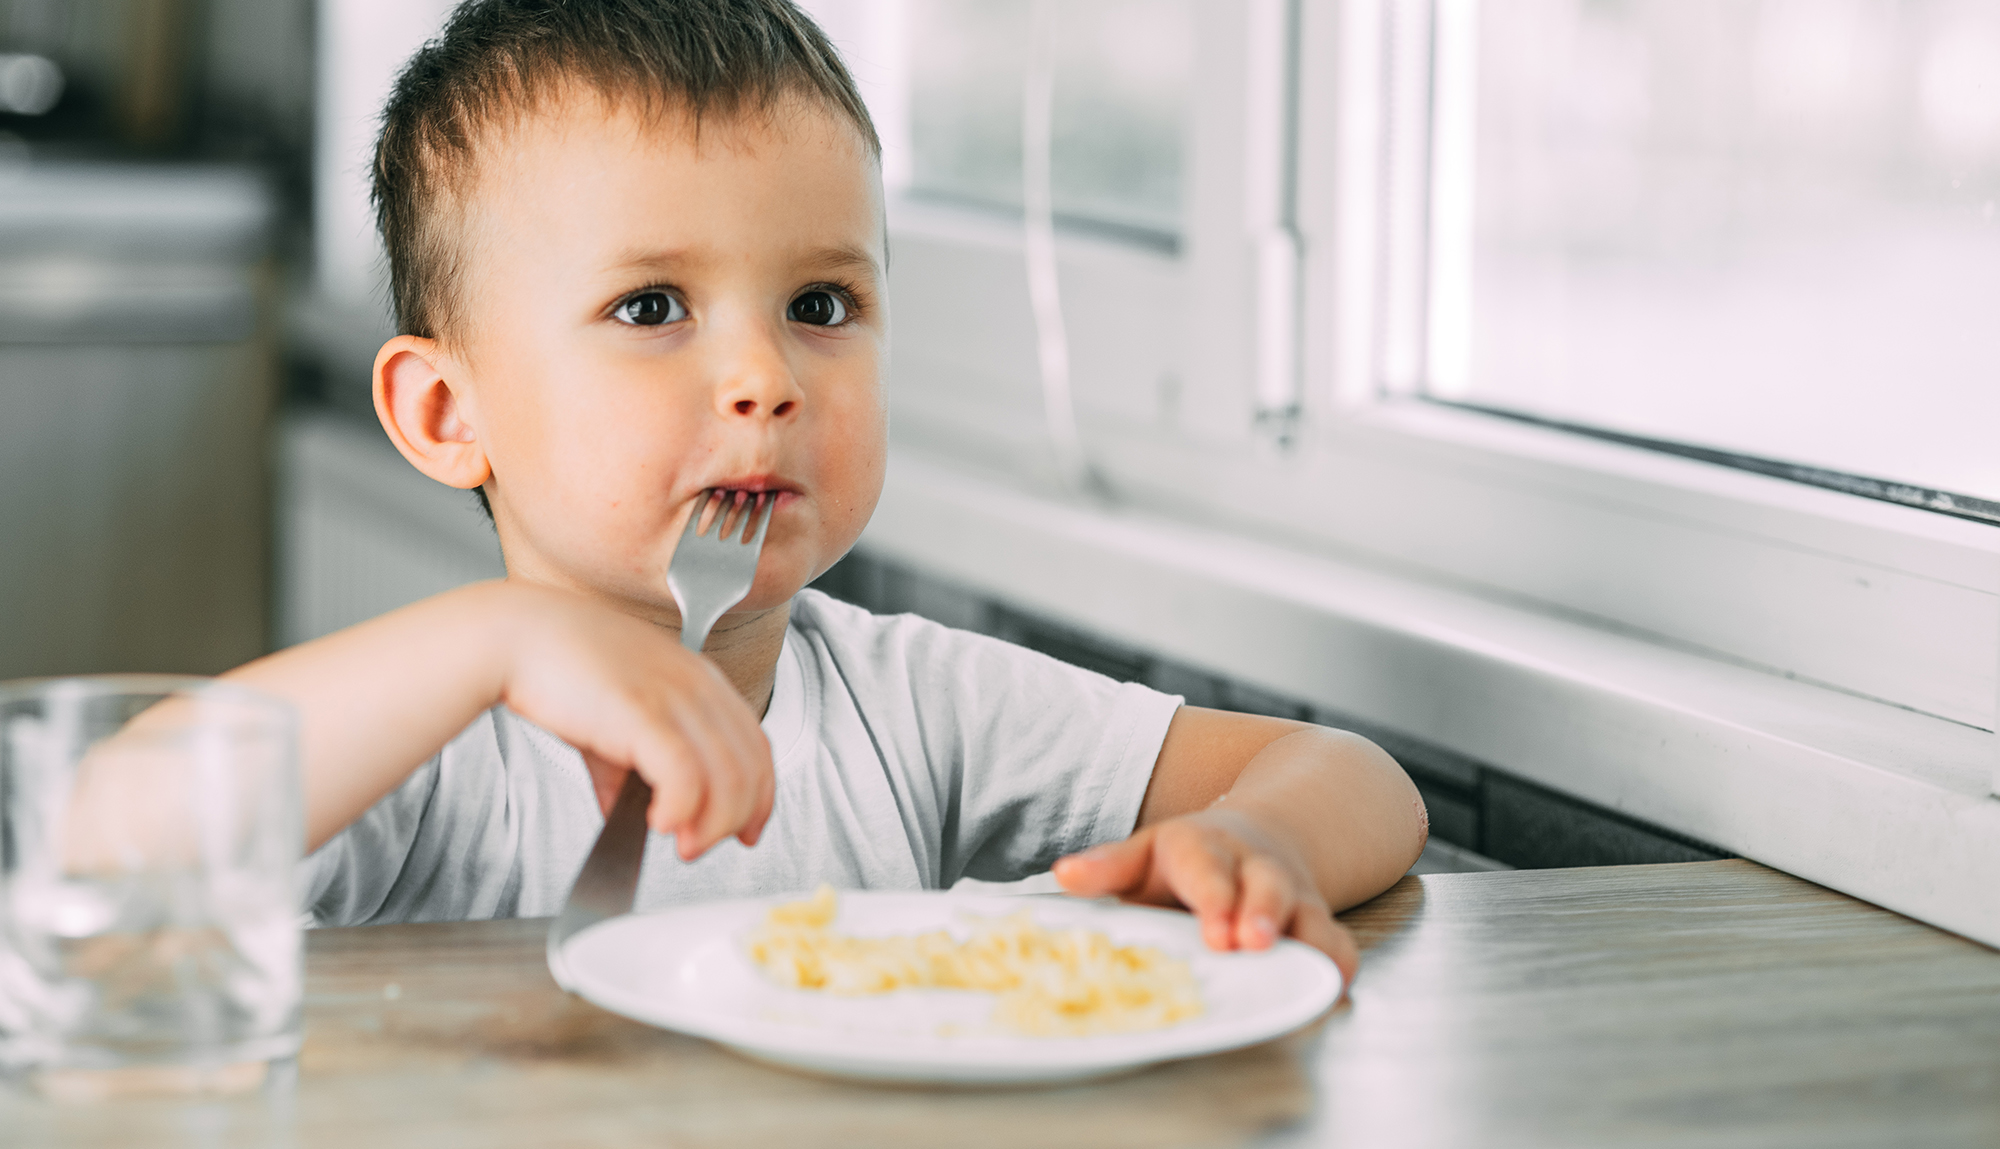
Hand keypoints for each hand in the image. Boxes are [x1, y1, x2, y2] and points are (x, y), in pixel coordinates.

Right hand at [496, 584, 774, 858]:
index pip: (756, 745)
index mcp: (699, 679)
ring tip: (683, 846)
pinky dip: (681, 808)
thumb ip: (625, 768)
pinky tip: (660, 824)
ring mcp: (673, 694)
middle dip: (735, 819)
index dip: (759, 796)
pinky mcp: (642, 709)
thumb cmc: (558, 667)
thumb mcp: (609, 718)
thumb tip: (627, 815)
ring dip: (710, 824)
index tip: (746, 831)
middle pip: (750, 766)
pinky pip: (684, 773)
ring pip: (727, 776)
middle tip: (701, 848)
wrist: (515, 636)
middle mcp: (696, 684)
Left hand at [1051, 807, 1359, 985]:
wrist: (1258, 835)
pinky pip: (1338, 945)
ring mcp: (1292, 896)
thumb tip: (1064, 876)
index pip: (1208, 868)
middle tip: (1252, 944)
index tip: (1215, 931)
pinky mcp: (1317, 923)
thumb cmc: (1187, 860)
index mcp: (1204, 849)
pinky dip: (1337, 970)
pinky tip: (1328, 996)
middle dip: (1264, 915)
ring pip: (1312, 916)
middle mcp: (1255, 868)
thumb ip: (1108, 868)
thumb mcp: (1145, 854)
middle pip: (1267, 886)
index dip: (1215, 898)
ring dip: (1310, 946)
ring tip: (1309, 979)